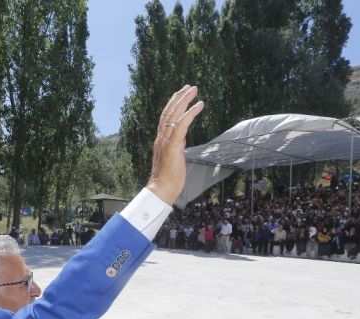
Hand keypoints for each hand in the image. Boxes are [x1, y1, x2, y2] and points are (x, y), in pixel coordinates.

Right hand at [146, 85, 203, 203]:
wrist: (161, 189)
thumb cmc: (168, 178)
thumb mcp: (173, 158)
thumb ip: (175, 147)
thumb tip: (181, 140)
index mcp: (160, 140)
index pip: (165, 117)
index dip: (173, 104)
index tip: (181, 94)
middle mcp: (161, 137)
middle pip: (169, 112)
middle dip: (179, 97)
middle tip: (189, 87)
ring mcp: (165, 141)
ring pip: (174, 114)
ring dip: (184, 100)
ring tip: (194, 90)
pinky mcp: (173, 145)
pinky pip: (182, 124)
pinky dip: (190, 113)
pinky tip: (199, 105)